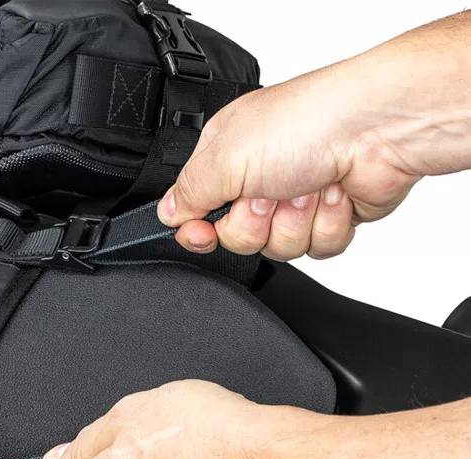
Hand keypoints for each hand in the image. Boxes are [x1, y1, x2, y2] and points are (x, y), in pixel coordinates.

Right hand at [159, 12, 470, 260]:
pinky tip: (333, 194)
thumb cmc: (307, 123)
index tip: (203, 232)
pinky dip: (326, 225)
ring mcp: (296, 199)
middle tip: (268, 195)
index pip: (196, 212)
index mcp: (227, 157)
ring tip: (308, 187)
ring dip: (294, 222)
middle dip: (254, 225)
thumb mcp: (223, 157)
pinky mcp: (330, 216)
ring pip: (278, 249)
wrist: (378, 128)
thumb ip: (187, 193)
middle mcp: (260, 178)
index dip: (199, 230)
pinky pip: (316, 249)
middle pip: (236, 238)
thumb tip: (166, 214)